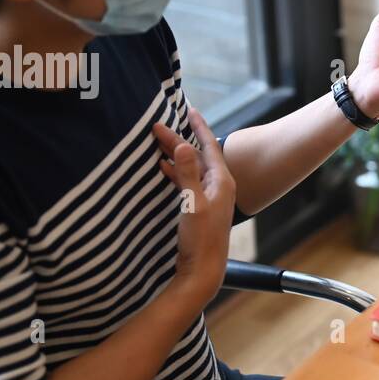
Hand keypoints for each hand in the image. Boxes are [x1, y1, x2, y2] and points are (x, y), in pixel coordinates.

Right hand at [154, 109, 235, 307]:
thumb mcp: (192, 203)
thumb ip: (187, 173)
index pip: (209, 146)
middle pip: (196, 156)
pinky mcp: (199, 208)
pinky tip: (162, 167)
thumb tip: (182, 145)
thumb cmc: (201, 239)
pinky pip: (186, 182)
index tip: (189, 109)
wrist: (204, 270)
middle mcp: (219, 186)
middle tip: (156, 126)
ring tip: (156, 141)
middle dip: (178, 140)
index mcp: (222, 181)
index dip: (198, 127)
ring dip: (175, 155)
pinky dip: (175, 172)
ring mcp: (209, 197)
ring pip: (190, 168)